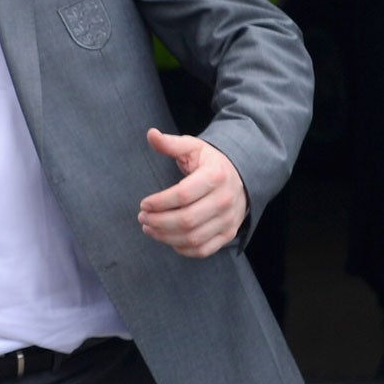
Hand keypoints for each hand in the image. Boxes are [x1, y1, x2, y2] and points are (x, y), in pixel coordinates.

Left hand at [139, 129, 247, 257]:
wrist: (241, 176)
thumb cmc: (209, 162)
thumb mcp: (192, 147)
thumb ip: (170, 144)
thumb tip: (151, 134)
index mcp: (216, 176)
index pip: (183, 195)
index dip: (159, 202)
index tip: (143, 204)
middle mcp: (225, 200)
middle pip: (186, 220)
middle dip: (158, 222)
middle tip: (142, 218)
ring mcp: (229, 219)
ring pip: (193, 238)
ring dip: (165, 237)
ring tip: (149, 228)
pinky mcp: (229, 233)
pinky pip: (204, 250)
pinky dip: (183, 249)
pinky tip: (168, 239)